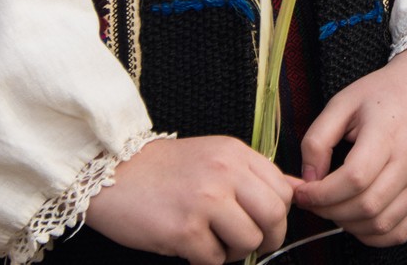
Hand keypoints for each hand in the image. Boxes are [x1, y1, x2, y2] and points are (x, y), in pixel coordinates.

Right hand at [82, 135, 291, 264]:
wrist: (110, 172)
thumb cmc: (163, 169)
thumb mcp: (214, 157)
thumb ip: (252, 175)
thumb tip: (296, 192)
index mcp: (236, 153)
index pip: (283, 190)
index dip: (278, 215)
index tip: (264, 224)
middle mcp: (225, 173)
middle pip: (274, 217)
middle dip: (268, 239)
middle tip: (249, 244)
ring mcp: (205, 201)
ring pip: (249, 242)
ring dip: (235, 253)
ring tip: (214, 245)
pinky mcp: (183, 230)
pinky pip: (214, 260)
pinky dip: (206, 260)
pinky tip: (191, 247)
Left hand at [292, 36, 406, 245]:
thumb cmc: (387, 92)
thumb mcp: (343, 102)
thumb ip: (317, 140)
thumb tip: (309, 179)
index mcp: (387, 134)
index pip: (352, 179)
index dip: (320, 194)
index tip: (303, 191)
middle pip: (366, 207)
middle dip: (329, 211)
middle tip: (314, 200)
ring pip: (382, 225)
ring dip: (349, 225)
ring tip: (336, 207)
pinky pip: (401, 231)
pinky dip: (375, 235)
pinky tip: (359, 219)